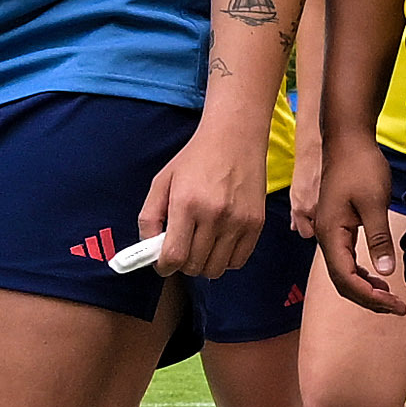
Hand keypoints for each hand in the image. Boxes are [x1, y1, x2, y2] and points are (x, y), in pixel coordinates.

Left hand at [140, 121, 271, 287]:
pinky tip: (218, 244)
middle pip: (194, 266)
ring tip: (199, 246)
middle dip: (182, 264)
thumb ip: (149, 217)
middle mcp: (214, 215)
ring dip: (203, 264)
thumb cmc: (195, 158)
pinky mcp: (256, 224)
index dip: (164, 267)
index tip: (162, 264)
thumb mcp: (162, 181)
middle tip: (181, 249)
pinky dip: (225, 260)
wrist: (234, 137)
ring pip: (216, 269)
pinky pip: (238, 261)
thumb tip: (149, 248)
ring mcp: (238, 221)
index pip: (174, 256)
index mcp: (187, 203)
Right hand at [307, 129, 405, 316]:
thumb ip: (379, 238)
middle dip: (368, 299)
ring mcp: (330, 232)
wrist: (348, 140)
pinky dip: (362, 274)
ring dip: (365, 288)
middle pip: (342, 281)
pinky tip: (378, 277)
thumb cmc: (360, 167)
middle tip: (397, 307)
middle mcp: (325, 237)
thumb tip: (387, 273)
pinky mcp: (338, 227)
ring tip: (390, 297)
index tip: (394, 303)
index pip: (346, 278)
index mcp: (331, 234)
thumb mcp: (374, 203)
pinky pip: (346, 260)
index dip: (369, 297)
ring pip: (344, 272)